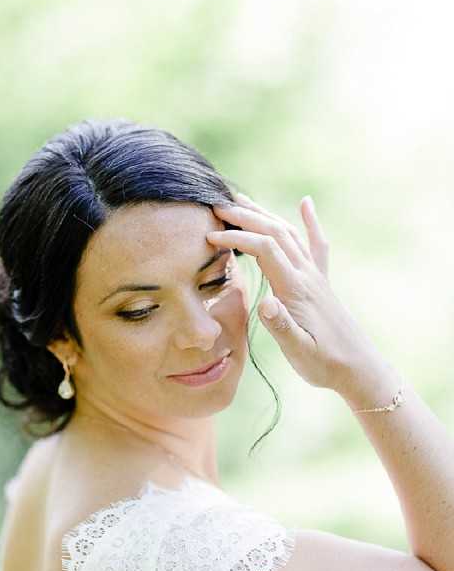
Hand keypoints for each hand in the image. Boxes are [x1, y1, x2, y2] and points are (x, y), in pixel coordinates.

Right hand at [207, 192, 375, 390]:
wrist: (359, 369)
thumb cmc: (325, 363)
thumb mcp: (299, 351)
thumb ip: (281, 326)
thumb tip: (264, 302)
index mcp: (296, 289)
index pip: (265, 249)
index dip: (237, 239)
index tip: (210, 237)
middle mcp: (307, 275)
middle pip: (276, 232)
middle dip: (245, 217)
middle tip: (216, 207)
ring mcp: (315, 276)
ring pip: (290, 233)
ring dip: (265, 214)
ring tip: (241, 202)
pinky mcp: (321, 282)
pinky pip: (316, 244)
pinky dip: (310, 221)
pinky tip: (306, 203)